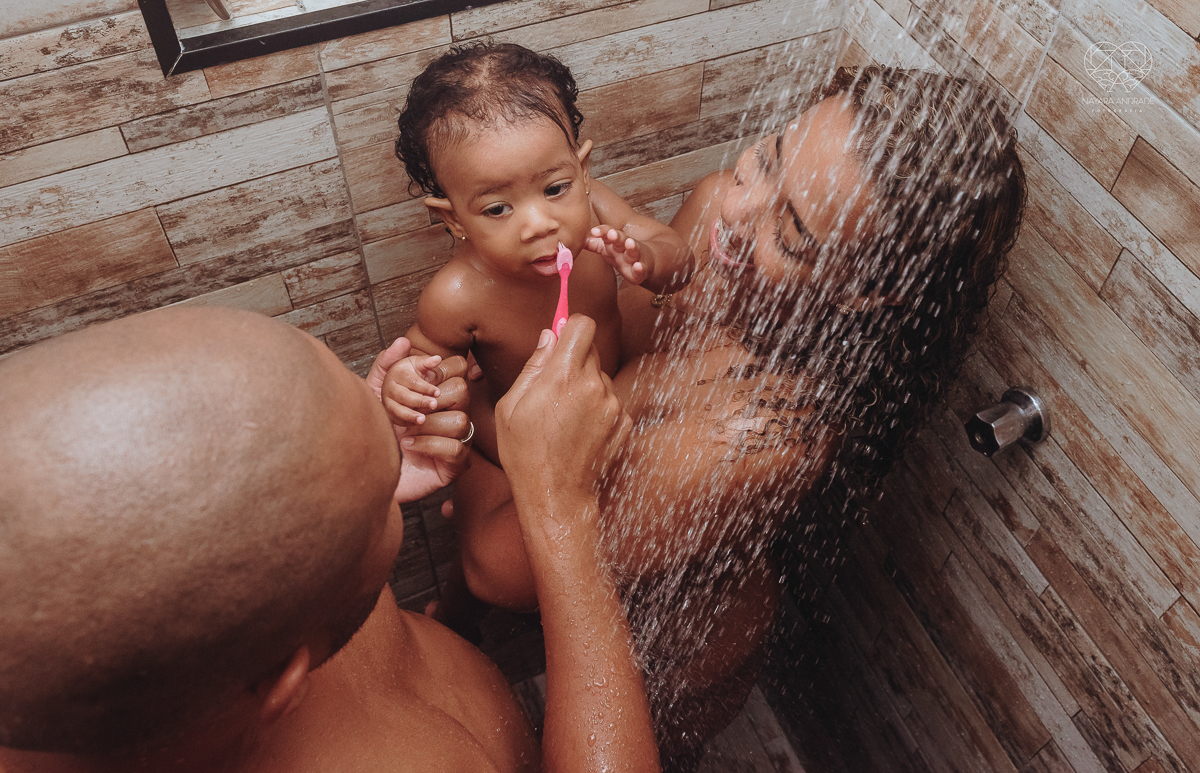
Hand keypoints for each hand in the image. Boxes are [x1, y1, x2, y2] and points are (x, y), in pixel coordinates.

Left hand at [366, 338, 472, 501]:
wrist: (362, 471)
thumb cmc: (373, 433)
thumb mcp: (373, 394)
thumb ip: (385, 366)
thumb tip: (403, 342)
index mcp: (438, 393)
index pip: (460, 368)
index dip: (441, 369)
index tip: (420, 379)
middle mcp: (450, 413)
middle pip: (463, 391)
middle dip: (430, 398)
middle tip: (410, 409)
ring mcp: (455, 440)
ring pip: (461, 421)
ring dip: (428, 425)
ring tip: (406, 431)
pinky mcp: (453, 467)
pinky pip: (456, 449)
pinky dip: (428, 445)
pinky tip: (409, 446)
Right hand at [380, 353, 444, 426]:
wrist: (392, 383)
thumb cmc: (407, 373)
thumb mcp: (416, 364)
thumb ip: (426, 361)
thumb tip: (437, 358)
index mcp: (397, 373)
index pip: (411, 381)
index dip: (425, 387)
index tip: (438, 392)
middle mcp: (389, 387)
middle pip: (403, 395)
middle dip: (419, 401)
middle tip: (434, 404)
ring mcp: (386, 401)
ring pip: (396, 410)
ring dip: (410, 415)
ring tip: (423, 419)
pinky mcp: (387, 412)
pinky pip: (395, 420)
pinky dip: (405, 423)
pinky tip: (416, 425)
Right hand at [496, 316, 630, 503]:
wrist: (556, 495)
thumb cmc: (525, 453)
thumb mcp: (511, 406)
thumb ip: (534, 366)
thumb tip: (549, 336)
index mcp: (562, 376)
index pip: (582, 325)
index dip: (572, 325)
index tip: (563, 333)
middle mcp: (593, 385)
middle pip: (591, 350)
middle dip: (574, 359)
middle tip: (555, 385)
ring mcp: (612, 405)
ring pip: (601, 377)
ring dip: (587, 386)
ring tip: (565, 417)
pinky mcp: (624, 422)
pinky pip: (611, 401)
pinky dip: (598, 408)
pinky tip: (580, 430)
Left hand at [587, 225, 648, 284]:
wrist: (646, 262)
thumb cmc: (622, 255)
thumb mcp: (607, 249)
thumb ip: (593, 245)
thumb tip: (575, 241)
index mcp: (615, 243)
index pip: (608, 234)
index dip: (602, 232)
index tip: (594, 231)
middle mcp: (625, 248)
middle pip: (621, 240)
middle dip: (617, 236)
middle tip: (612, 234)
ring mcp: (635, 258)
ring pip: (634, 251)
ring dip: (632, 247)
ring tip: (629, 243)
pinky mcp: (642, 271)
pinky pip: (641, 270)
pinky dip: (640, 268)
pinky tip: (638, 266)